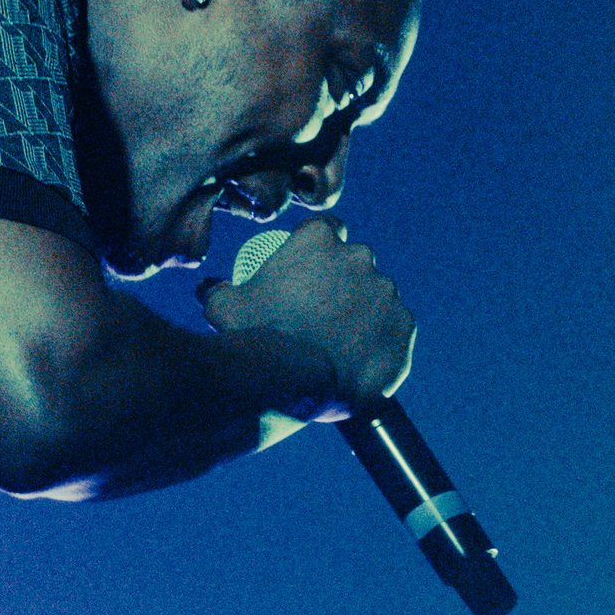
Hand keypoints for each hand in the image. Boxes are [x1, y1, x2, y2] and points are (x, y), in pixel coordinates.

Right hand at [200, 216, 415, 414]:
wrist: (295, 384)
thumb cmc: (256, 338)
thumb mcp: (223, 307)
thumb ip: (218, 289)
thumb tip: (209, 287)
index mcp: (319, 240)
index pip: (326, 230)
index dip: (319, 250)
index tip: (310, 274)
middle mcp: (359, 258)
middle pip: (355, 263)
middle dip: (343, 281)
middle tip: (321, 314)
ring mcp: (386, 292)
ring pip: (378, 297)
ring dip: (364, 312)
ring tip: (340, 343)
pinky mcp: (405, 326)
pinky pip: (395, 329)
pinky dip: (382, 341)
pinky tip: (361, 359)